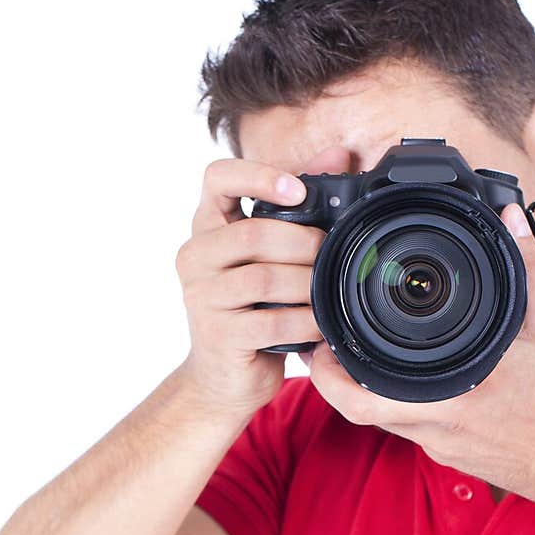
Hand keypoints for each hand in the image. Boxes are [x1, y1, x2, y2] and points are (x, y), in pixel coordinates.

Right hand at [174, 146, 348, 419]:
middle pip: (254, 232)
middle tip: (332, 254)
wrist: (222, 379)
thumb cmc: (252, 311)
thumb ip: (297, 207)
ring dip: (309, 284)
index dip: (259, 175)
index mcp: (206, 228)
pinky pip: (273, 321)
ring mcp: (202, 297)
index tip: (298, 191)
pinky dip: (307, 321)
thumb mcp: (270, 257)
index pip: (217, 179)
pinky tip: (322, 324)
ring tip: (330, 291)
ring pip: (265, 278)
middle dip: (305, 243)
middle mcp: (195, 257)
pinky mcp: (220, 335)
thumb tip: (339, 155)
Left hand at [305, 202, 534, 511]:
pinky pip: (408, 428)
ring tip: (353, 355)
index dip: (334, 370)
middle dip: (331, 380)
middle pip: (359, 410)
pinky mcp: (450, 457)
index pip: (373, 390)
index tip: (322, 341)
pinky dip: (395, 404)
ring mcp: (442, 446)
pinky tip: (401, 380)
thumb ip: (529, 270)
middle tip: (321, 347)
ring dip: (362, 391)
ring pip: (381, 420)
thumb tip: (512, 218)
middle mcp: (442, 424)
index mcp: (462, 390)